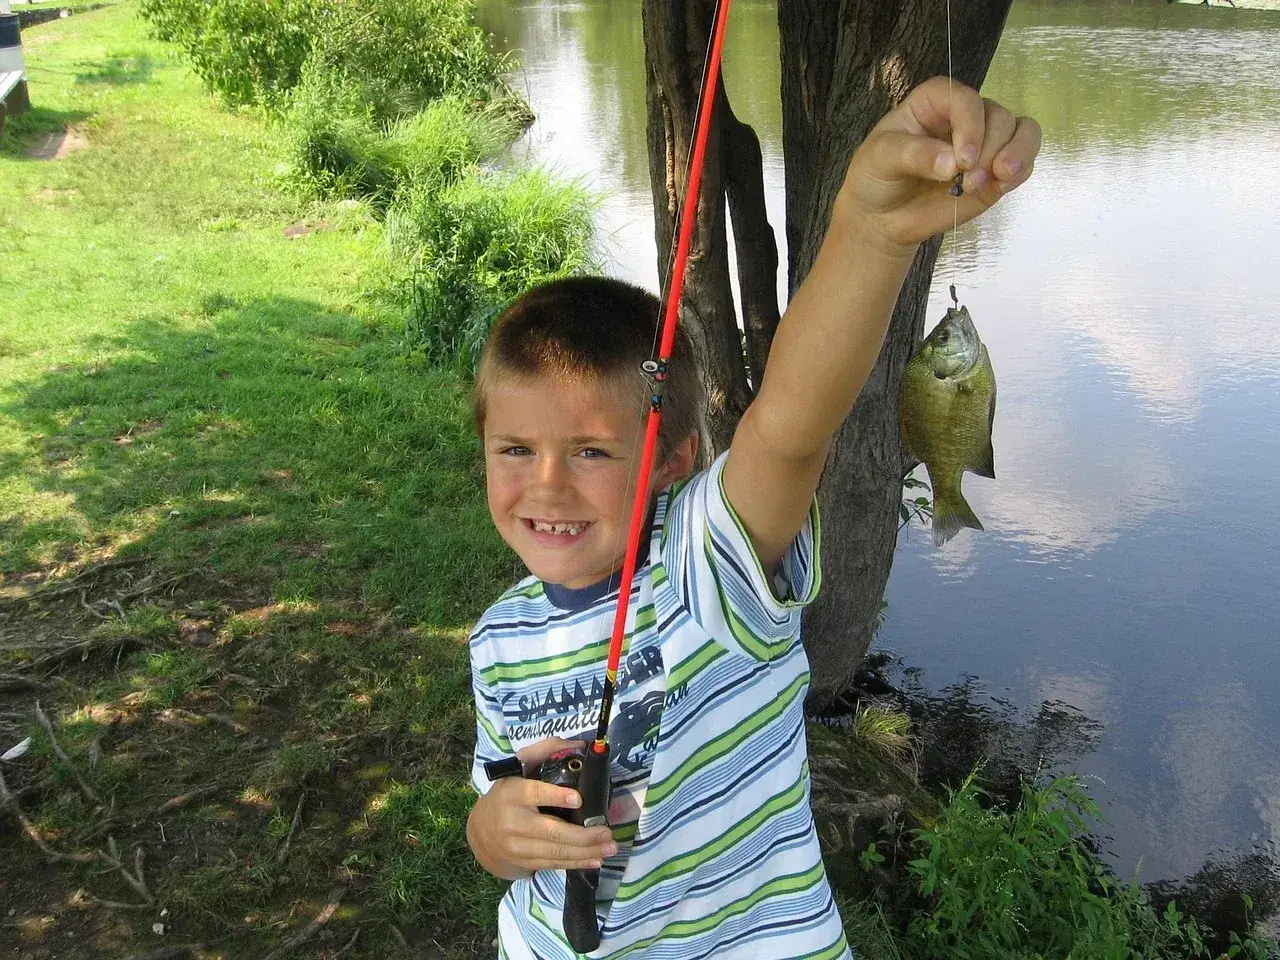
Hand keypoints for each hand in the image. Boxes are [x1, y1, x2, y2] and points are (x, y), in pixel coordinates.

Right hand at [467, 738, 617, 879]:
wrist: (482, 830)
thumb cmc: (508, 792)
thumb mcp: (518, 767)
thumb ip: (545, 750)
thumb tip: (579, 745)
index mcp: (513, 793)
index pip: (534, 793)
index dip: (555, 796)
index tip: (578, 799)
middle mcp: (514, 822)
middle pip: (552, 831)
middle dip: (583, 835)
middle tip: (607, 832)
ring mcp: (518, 846)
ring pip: (556, 852)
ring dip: (586, 852)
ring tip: (609, 848)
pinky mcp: (525, 861)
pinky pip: (554, 864)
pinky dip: (576, 863)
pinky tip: (595, 860)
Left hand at [835, 76, 1041, 253]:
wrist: (883, 218)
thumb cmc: (876, 178)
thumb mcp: (880, 159)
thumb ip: (914, 155)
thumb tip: (953, 164)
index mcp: (934, 102)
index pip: (963, 97)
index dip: (970, 123)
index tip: (963, 159)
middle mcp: (964, 116)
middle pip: (997, 115)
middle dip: (989, 149)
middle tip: (968, 181)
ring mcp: (984, 142)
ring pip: (1021, 131)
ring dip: (1014, 155)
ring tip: (997, 181)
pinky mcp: (995, 170)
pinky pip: (1025, 159)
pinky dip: (1022, 170)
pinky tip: (1003, 185)